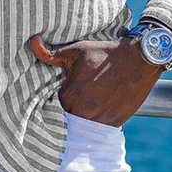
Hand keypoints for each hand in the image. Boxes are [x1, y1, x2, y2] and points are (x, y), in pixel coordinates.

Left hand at [30, 34, 162, 127]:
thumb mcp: (76, 50)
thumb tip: (32, 42)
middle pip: (66, 118)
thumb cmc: (104, 53)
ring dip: (80, 119)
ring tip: (82, 106)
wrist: (139, 60)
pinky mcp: (114, 124)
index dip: (53, 101)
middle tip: (68, 101)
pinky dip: (94, 123)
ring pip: (81, 126)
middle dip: (65, 111)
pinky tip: (95, 110)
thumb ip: (51, 53)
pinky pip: (97, 130)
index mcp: (70, 95)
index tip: (55, 95)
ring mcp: (100, 120)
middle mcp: (83, 112)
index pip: (51, 106)